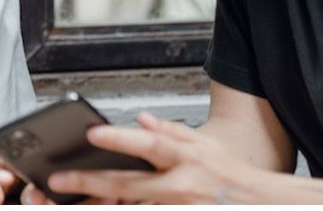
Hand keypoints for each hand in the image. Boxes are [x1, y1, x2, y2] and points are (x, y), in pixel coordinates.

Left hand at [37, 112, 258, 204]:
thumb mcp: (206, 145)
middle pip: (129, 184)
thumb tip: (141, 119)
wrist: (264, 204)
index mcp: (186, 158)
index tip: (91, 132)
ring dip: (103, 207)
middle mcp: (181, 186)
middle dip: (91, 181)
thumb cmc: (233, 176)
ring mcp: (179, 209)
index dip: (120, 138)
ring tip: (74, 204)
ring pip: (133, 210)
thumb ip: (171, 131)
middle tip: (58, 180)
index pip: (149, 145)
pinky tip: (102, 208)